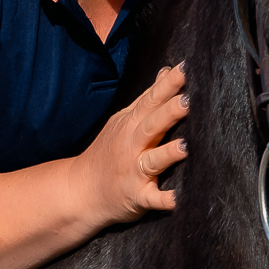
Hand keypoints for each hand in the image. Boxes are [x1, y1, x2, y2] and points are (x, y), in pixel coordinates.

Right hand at [73, 63, 188, 226]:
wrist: (80, 190)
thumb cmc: (108, 153)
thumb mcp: (124, 121)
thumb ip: (148, 98)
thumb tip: (167, 71)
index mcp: (130, 125)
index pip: (151, 100)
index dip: (167, 85)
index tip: (185, 68)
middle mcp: (131, 145)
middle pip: (151, 126)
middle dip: (168, 113)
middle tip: (188, 101)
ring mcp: (133, 172)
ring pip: (151, 160)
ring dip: (167, 154)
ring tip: (185, 146)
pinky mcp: (136, 196)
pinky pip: (150, 198)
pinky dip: (163, 199)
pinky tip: (177, 199)